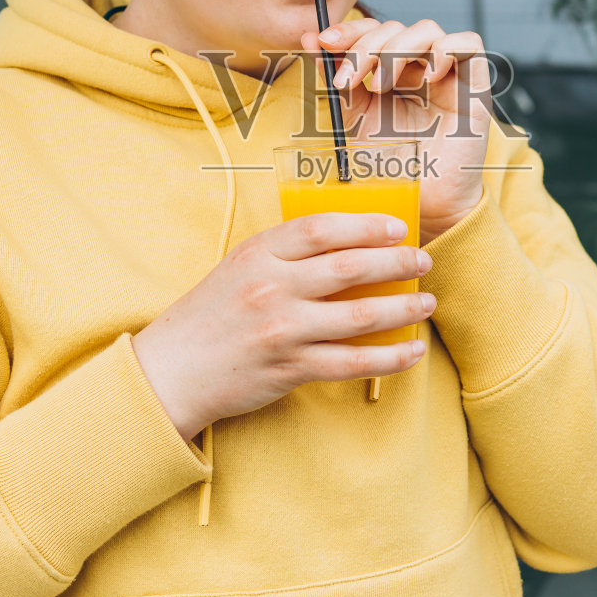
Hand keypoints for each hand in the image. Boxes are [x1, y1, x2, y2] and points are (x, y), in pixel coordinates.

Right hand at [131, 212, 435, 441]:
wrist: (171, 371)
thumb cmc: (209, 316)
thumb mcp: (238, 268)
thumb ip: (283, 255)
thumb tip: (346, 244)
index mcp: (258, 254)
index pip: (321, 228)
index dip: (366, 224)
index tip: (397, 228)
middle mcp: (272, 288)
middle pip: (350, 267)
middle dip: (396, 262)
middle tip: (422, 262)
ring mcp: (283, 329)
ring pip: (360, 315)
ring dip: (402, 309)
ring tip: (425, 303)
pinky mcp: (291, 368)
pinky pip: (353, 362)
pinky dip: (390, 357)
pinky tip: (411, 352)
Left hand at [299, 18, 492, 242]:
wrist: (420, 204)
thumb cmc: (391, 168)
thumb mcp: (354, 118)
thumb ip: (337, 80)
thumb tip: (308, 39)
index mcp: (394, 72)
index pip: (375, 31)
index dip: (350, 29)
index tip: (322, 41)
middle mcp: (421, 69)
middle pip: (397, 28)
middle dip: (366, 45)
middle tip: (347, 78)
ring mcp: (448, 76)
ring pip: (428, 30)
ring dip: (397, 48)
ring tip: (381, 84)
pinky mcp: (475, 88)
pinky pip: (470, 44)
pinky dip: (445, 50)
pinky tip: (427, 77)